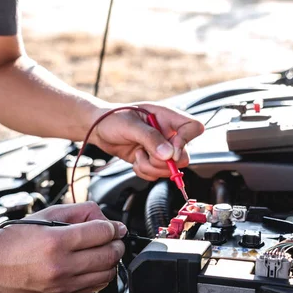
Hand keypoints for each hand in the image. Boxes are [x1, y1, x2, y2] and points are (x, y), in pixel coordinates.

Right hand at [0, 202, 126, 292]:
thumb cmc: (16, 237)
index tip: (115, 227)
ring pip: (106, 275)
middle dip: (117, 244)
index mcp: (57, 240)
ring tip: (104, 252)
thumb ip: (81, 212)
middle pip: (109, 255)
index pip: (103, 233)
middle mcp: (61, 265)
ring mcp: (62, 285)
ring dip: (111, 262)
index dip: (114, 227)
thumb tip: (108, 220)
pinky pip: (93, 288)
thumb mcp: (48, 215)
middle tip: (114, 239)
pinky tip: (93, 267)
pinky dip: (99, 276)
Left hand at [89, 102, 203, 180]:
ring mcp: (161, 149)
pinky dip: (144, 171)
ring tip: (137, 154)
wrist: (99, 129)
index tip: (170, 151)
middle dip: (163, 162)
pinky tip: (135, 159)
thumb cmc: (113, 118)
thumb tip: (168, 155)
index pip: (193, 127)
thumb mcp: (130, 125)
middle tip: (146, 154)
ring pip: (170, 169)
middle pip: (183, 156)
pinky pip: (157, 174)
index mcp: (167, 117)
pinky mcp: (152, 160)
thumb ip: (150, 138)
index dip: (185, 142)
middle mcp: (168, 134)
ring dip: (150, 167)